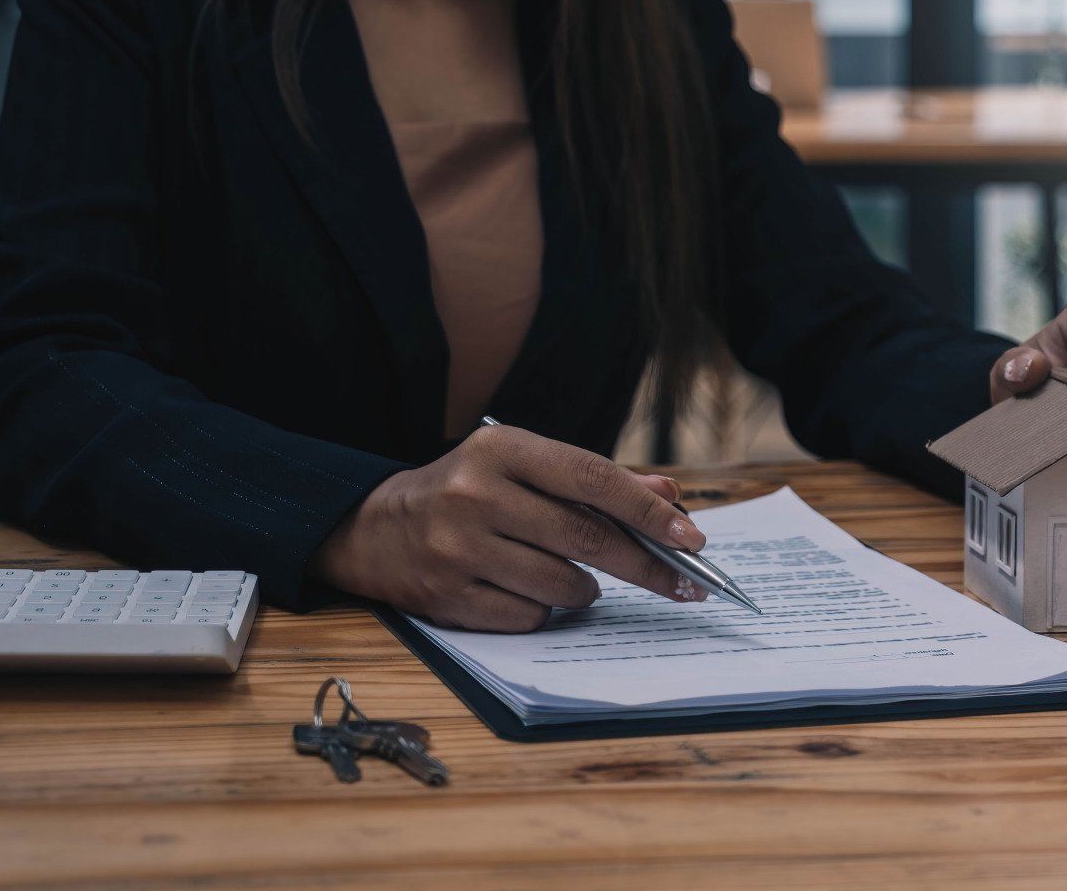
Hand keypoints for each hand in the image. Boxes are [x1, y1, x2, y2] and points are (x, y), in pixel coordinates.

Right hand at [309, 425, 708, 631]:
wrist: (374, 529)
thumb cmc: (469, 492)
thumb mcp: (526, 468)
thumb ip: (598, 481)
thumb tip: (669, 498)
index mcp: (501, 450)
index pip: (593, 478)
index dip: (648, 512)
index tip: (692, 537)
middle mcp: (476, 495)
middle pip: (586, 538)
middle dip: (646, 565)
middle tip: (685, 583)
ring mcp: (458, 548)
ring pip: (564, 584)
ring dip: (587, 588)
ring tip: (573, 575)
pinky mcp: (447, 597)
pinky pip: (531, 616)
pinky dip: (546, 609)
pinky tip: (528, 589)